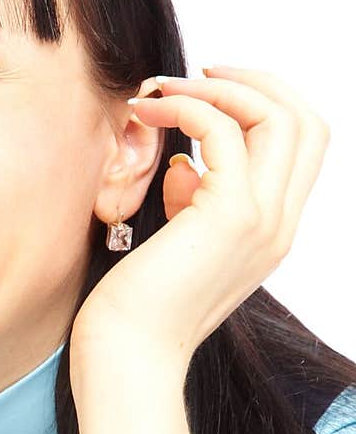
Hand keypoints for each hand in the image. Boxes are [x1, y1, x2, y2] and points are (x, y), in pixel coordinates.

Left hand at [71, 66, 330, 374]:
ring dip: (217, 88)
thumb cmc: (134, 310)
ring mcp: (262, 220)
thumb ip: (190, 203)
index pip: (302, 145)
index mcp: (272, 232)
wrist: (128, 357)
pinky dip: (186, 107)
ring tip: (161, 92)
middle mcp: (279, 225)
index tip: (208, 93)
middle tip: (196, 75)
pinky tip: (147, 114)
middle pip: (305, 120)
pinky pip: (222, 131)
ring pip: (277, 115)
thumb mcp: (171, 245)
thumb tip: (183, 166)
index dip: (264, 103)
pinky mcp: (230, 217)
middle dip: (253, 82)